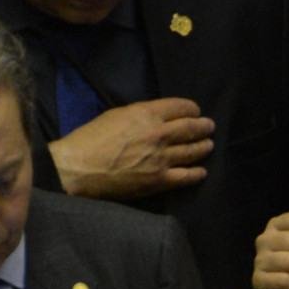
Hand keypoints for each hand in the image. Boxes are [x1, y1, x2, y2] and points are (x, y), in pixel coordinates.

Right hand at [48, 97, 213, 200]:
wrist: (79, 168)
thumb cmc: (91, 138)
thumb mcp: (117, 114)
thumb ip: (141, 114)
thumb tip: (156, 117)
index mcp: (147, 114)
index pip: (181, 107)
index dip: (192, 109)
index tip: (195, 112)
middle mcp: (159, 134)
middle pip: (191, 128)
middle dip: (203, 126)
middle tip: (209, 126)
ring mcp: (161, 159)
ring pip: (193, 151)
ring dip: (204, 147)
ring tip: (209, 145)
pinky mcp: (158, 181)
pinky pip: (186, 176)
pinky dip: (197, 173)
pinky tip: (202, 171)